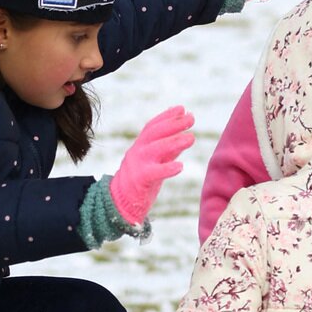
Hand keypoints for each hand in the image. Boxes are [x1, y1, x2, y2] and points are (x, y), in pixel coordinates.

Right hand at [109, 106, 194, 225]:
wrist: (120, 202)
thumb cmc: (141, 180)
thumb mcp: (154, 160)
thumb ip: (167, 148)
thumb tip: (183, 132)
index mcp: (140, 145)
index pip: (152, 126)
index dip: (166, 116)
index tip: (181, 108)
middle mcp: (138, 151)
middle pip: (154, 133)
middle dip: (173, 124)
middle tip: (191, 118)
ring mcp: (137, 164)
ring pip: (155, 149)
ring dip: (174, 142)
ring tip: (191, 138)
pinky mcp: (139, 180)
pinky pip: (154, 173)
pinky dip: (167, 169)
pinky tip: (180, 166)